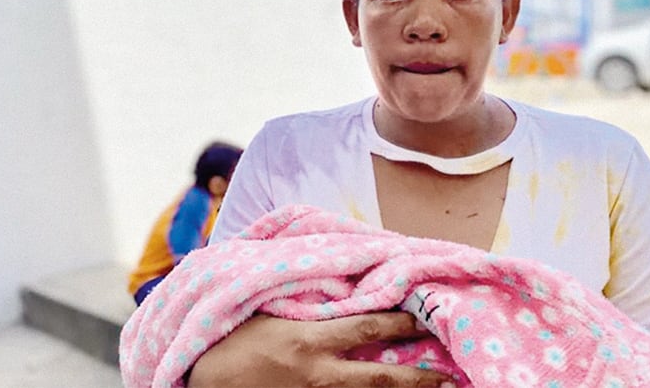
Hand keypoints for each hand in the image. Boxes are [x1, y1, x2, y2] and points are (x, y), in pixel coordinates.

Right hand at [188, 312, 450, 387]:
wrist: (199, 378)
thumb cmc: (230, 335)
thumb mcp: (266, 306)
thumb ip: (304, 295)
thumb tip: (335, 272)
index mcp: (309, 341)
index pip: (370, 328)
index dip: (404, 324)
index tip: (430, 317)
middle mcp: (318, 376)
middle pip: (381, 380)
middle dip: (419, 379)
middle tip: (449, 375)